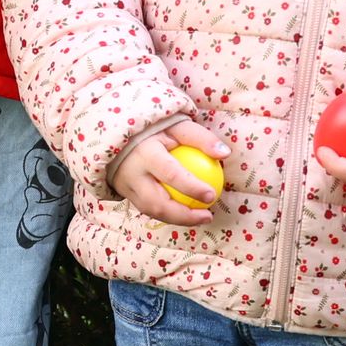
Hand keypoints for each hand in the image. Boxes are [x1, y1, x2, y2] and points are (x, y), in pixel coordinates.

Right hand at [110, 116, 233, 223]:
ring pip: (151, 211)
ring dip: (178, 219)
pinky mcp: (125, 195)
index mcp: (145, 153)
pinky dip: (168, 215)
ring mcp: (126, 187)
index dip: (191, 187)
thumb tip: (224, 153)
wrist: (121, 136)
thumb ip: (200, 138)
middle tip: (208, 215)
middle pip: (157, 202)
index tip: (212, 194)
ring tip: (201, 218)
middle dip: (184, 215)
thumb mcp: (177, 126)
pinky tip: (187, 214)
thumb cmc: (155, 130)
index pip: (170, 174)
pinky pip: (148, 210)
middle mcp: (132, 174)